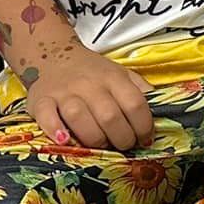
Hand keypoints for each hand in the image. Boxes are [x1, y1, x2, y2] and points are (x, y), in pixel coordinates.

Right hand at [26, 46, 155, 150]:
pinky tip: (65, 140)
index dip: (143, 126)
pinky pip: (46, 116)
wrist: (53, 56)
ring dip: (94, 138)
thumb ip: (140, 91)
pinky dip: (55, 130)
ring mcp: (63, 93)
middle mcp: (89, 85)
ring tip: (101, 146)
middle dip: (121, 139)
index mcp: (113, 78)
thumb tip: (163, 111)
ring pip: (80, 117)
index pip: (135, 104)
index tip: (145, 139)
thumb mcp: (121, 75)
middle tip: (123, 146)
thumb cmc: (93, 73)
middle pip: (109, 116)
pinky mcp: (40, 101)